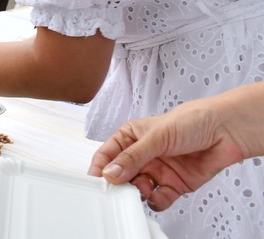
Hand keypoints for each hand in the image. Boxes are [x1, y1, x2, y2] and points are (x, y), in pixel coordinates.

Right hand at [89, 102, 245, 210]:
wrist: (225, 131)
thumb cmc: (191, 121)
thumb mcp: (156, 137)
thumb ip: (132, 157)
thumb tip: (111, 172)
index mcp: (131, 137)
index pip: (108, 154)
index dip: (100, 167)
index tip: (97, 180)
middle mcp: (142, 155)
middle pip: (121, 175)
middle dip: (119, 184)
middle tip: (118, 190)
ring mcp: (157, 170)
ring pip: (138, 188)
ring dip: (138, 192)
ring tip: (143, 190)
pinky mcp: (174, 184)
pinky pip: (159, 199)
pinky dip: (157, 201)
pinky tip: (157, 196)